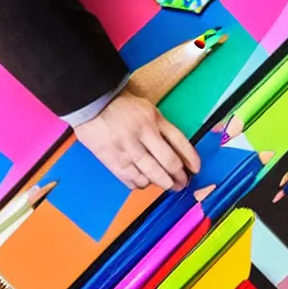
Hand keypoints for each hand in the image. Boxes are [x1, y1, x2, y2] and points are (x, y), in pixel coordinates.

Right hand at [74, 87, 200, 190]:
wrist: (92, 103)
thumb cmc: (122, 105)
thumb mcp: (148, 109)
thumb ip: (162, 128)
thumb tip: (177, 151)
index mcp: (154, 119)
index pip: (179, 141)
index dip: (190, 158)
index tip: (195, 168)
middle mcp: (142, 133)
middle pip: (167, 161)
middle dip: (178, 175)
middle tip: (182, 182)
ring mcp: (126, 147)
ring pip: (150, 173)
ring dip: (162, 182)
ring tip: (168, 185)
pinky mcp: (110, 158)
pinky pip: (129, 177)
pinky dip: (140, 183)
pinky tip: (145, 183)